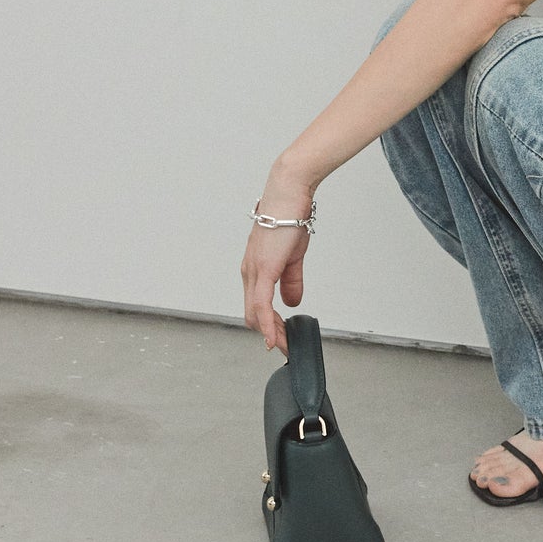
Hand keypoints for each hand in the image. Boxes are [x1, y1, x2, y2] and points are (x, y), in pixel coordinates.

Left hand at [240, 179, 313, 356]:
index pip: (256, 306)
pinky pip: (262, 304)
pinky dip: (267, 323)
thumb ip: (291, 281)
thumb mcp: (293, 255)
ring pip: (255, 314)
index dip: (268, 326)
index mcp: (255, 270)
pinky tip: (273, 336)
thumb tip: (291, 302)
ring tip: (284, 345)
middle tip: (285, 346)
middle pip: (252, 315)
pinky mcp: (263, 269)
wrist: (289, 194)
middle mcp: (249, 273)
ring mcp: (254, 271)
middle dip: (269, 334)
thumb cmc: (289, 218)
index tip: (282, 339)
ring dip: (270, 333)